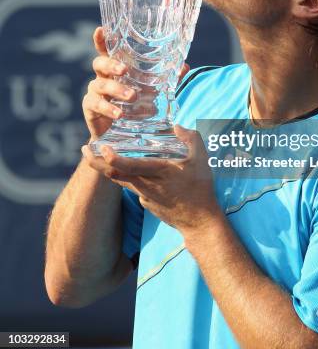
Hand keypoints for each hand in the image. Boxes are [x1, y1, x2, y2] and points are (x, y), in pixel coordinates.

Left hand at [81, 125, 220, 234]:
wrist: (199, 222)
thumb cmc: (200, 189)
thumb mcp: (201, 159)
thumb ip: (190, 138)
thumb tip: (176, 126)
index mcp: (158, 172)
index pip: (130, 166)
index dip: (113, 158)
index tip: (102, 148)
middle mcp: (147, 185)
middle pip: (116, 174)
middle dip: (97, 162)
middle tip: (85, 149)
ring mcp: (144, 196)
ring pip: (121, 180)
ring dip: (107, 168)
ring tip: (98, 155)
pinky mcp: (145, 202)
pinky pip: (133, 186)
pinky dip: (126, 176)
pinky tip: (128, 168)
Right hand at [82, 27, 188, 141]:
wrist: (121, 137)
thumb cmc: (137, 107)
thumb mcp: (154, 92)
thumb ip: (168, 80)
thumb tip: (184, 67)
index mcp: (116, 69)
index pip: (107, 50)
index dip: (101, 40)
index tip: (101, 29)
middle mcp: (103, 77)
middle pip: (100, 63)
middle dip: (111, 64)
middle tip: (124, 70)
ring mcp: (95, 92)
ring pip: (100, 84)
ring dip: (116, 89)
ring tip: (132, 96)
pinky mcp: (91, 109)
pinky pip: (94, 104)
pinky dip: (108, 108)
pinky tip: (119, 113)